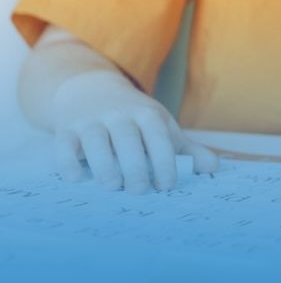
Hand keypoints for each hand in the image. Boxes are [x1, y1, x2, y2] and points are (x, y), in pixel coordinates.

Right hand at [47, 69, 218, 191]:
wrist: (92, 91)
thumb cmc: (134, 118)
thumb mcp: (161, 127)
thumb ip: (186, 149)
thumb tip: (213, 168)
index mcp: (147, 114)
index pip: (158, 137)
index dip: (164, 161)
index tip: (167, 186)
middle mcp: (119, 115)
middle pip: (128, 139)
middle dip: (135, 166)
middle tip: (139, 191)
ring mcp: (91, 121)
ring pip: (96, 141)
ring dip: (104, 165)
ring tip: (113, 186)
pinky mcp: (67, 130)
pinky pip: (65, 146)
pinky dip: (69, 162)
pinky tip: (77, 179)